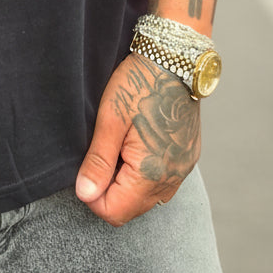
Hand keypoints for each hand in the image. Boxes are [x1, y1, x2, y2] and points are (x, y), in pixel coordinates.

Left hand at [75, 54, 200, 226]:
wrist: (175, 60)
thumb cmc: (140, 84)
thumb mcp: (110, 119)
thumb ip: (98, 161)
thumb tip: (84, 195)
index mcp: (150, 173)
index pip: (114, 212)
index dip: (92, 196)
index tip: (86, 169)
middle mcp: (172, 179)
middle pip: (132, 209)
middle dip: (110, 191)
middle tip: (100, 155)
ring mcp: (183, 169)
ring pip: (148, 198)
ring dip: (127, 184)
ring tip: (117, 148)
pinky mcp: (188, 158)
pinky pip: (163, 182)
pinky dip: (145, 175)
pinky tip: (135, 147)